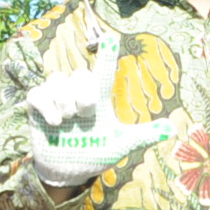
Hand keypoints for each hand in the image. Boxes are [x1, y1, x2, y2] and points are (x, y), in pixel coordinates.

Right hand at [24, 36, 172, 187]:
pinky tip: (55, 123)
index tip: (111, 37)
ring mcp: (56, 98)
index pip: (104, 69)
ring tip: (67, 122)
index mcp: (98, 97)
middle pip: (80, 75)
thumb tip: (172, 129)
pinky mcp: (37, 107)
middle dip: (83, 96)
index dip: (107, 52)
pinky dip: (46, 105)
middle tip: (85, 116)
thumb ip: (144, 135)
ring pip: (57, 80)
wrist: (69, 171)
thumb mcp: (121, 144)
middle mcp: (77, 92)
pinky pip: (37, 92)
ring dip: (64, 101)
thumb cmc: (95, 152)